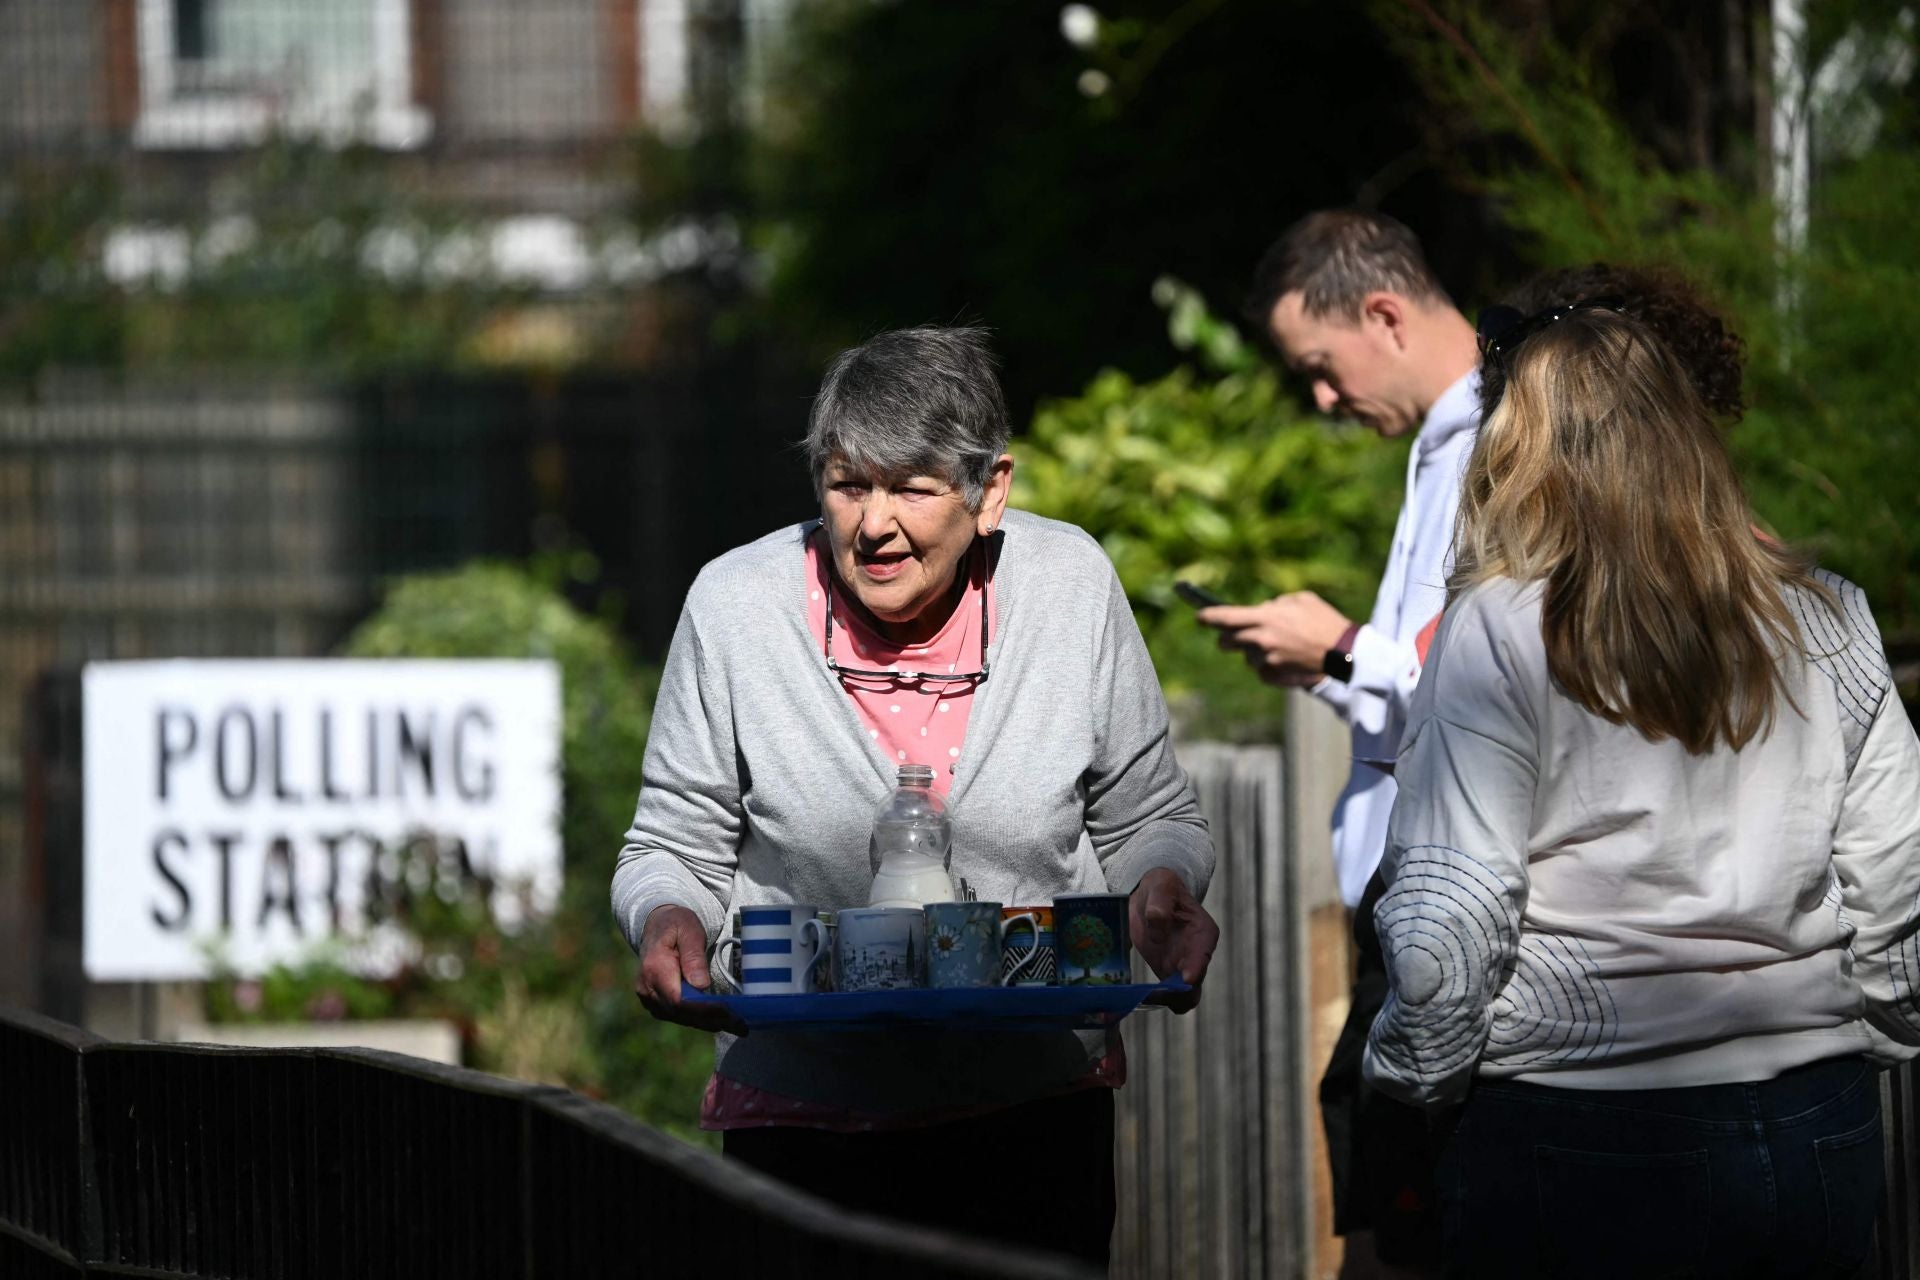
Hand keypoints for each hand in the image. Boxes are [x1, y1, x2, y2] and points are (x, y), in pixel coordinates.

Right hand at [634, 905, 745, 1034]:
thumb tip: (701, 985)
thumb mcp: (688, 930)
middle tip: (740, 1023)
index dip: (702, 1009)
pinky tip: (719, 1020)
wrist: (658, 925)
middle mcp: (647, 988)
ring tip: (736, 1024)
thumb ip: (693, 955)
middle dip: (711, 1019)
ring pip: (680, 1018)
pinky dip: (698, 1019)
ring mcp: (649, 998)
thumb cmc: (676, 924)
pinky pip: (677, 1016)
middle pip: (680, 1013)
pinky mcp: (655, 1003)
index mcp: (654, 968)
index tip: (727, 1010)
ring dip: (708, 1023)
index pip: (678, 1000)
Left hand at [1129, 868, 1219, 1013]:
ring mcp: (1183, 966)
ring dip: (1166, 1000)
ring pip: (1183, 996)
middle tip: (1156, 995)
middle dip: (1179, 993)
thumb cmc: (1162, 888)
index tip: (1185, 979)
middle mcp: (1197, 954)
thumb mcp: (1162, 885)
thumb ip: (1161, 902)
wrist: (1151, 896)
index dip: (1195, 968)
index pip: (1203, 955)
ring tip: (1144, 998)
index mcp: (1203, 932)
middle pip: (1195, 983)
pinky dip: (1155, 998)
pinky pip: (1167, 994)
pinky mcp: (1167, 971)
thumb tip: (1158, 923)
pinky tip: (1137, 997)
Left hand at [1197, 591, 1351, 683]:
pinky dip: (1267, 665)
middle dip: (1227, 638)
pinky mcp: (1274, 675)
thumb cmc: (1325, 621)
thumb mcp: (1302, 599)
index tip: (1199, 616)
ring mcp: (1266, 659)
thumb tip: (1263, 610)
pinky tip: (1285, 658)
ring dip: (1254, 650)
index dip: (1208, 616)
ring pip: (1246, 656)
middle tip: (1233, 634)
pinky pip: (1260, 670)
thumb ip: (1276, 604)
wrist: (1344, 653)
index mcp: (1266, 617)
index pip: (1226, 617)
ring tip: (1277, 645)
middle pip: (1227, 641)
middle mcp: (1261, 639)